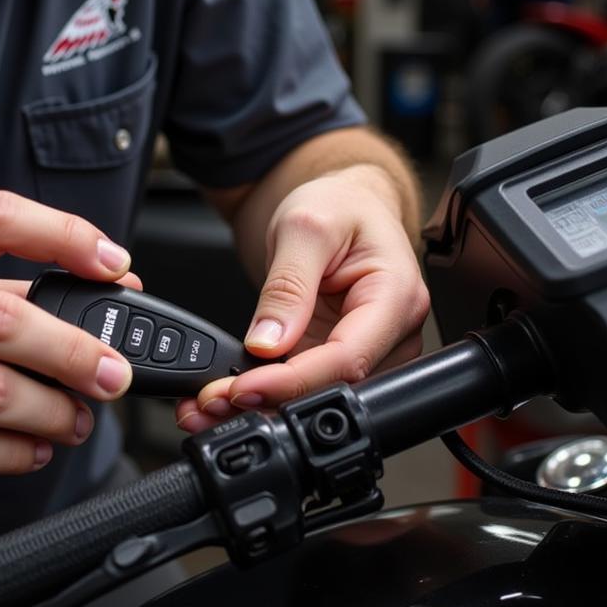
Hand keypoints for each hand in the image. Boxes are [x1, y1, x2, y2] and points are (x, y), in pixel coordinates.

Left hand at [175, 167, 428, 429]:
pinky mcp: (338, 353)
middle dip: (272, 400)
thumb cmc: (339, 206)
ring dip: (264, 403)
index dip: (293, 381)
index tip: (245, 389)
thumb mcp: (305, 228)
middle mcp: (391, 331)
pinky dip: (267, 389)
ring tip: (210, 400)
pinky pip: (305, 382)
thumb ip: (287, 287)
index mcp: (396, 297)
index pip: (348, 358)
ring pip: (317, 392)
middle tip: (212, 400)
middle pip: (333, 385)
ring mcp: (368, 347)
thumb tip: (268, 343)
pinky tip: (231, 391)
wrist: (344, 203)